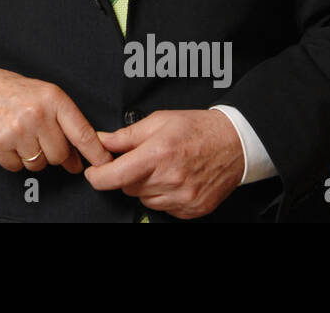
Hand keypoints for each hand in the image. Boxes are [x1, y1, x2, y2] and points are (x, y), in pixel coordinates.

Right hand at [0, 62, 110, 174]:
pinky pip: (17, 166)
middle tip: (38, 137)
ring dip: (31, 156)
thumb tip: (78, 157)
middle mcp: (36, 113)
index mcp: (52, 98)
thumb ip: (64, 123)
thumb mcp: (43, 96)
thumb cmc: (9, 90)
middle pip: (59, 155)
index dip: (96, 153)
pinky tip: (8, 139)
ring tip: (20, 135)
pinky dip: (13, 158)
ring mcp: (17, 129)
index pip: (82, 132)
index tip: (105, 164)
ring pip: (38, 164)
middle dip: (52, 152)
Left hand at [84, 109, 244, 218]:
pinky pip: (164, 208)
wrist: (235, 143)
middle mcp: (170, 179)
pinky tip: (174, 179)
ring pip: (144, 199)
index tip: (94, 172)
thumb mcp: (159, 120)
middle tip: (142, 159)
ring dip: (145, 186)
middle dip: (127, 174)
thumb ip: (126, 135)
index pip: (115, 176)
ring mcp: (183, 197)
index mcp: (158, 154)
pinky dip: (162, 196)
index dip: (98, 176)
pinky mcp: (193, 209)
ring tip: (162, 167)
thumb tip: (101, 140)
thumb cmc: (198, 128)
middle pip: (127, 188)